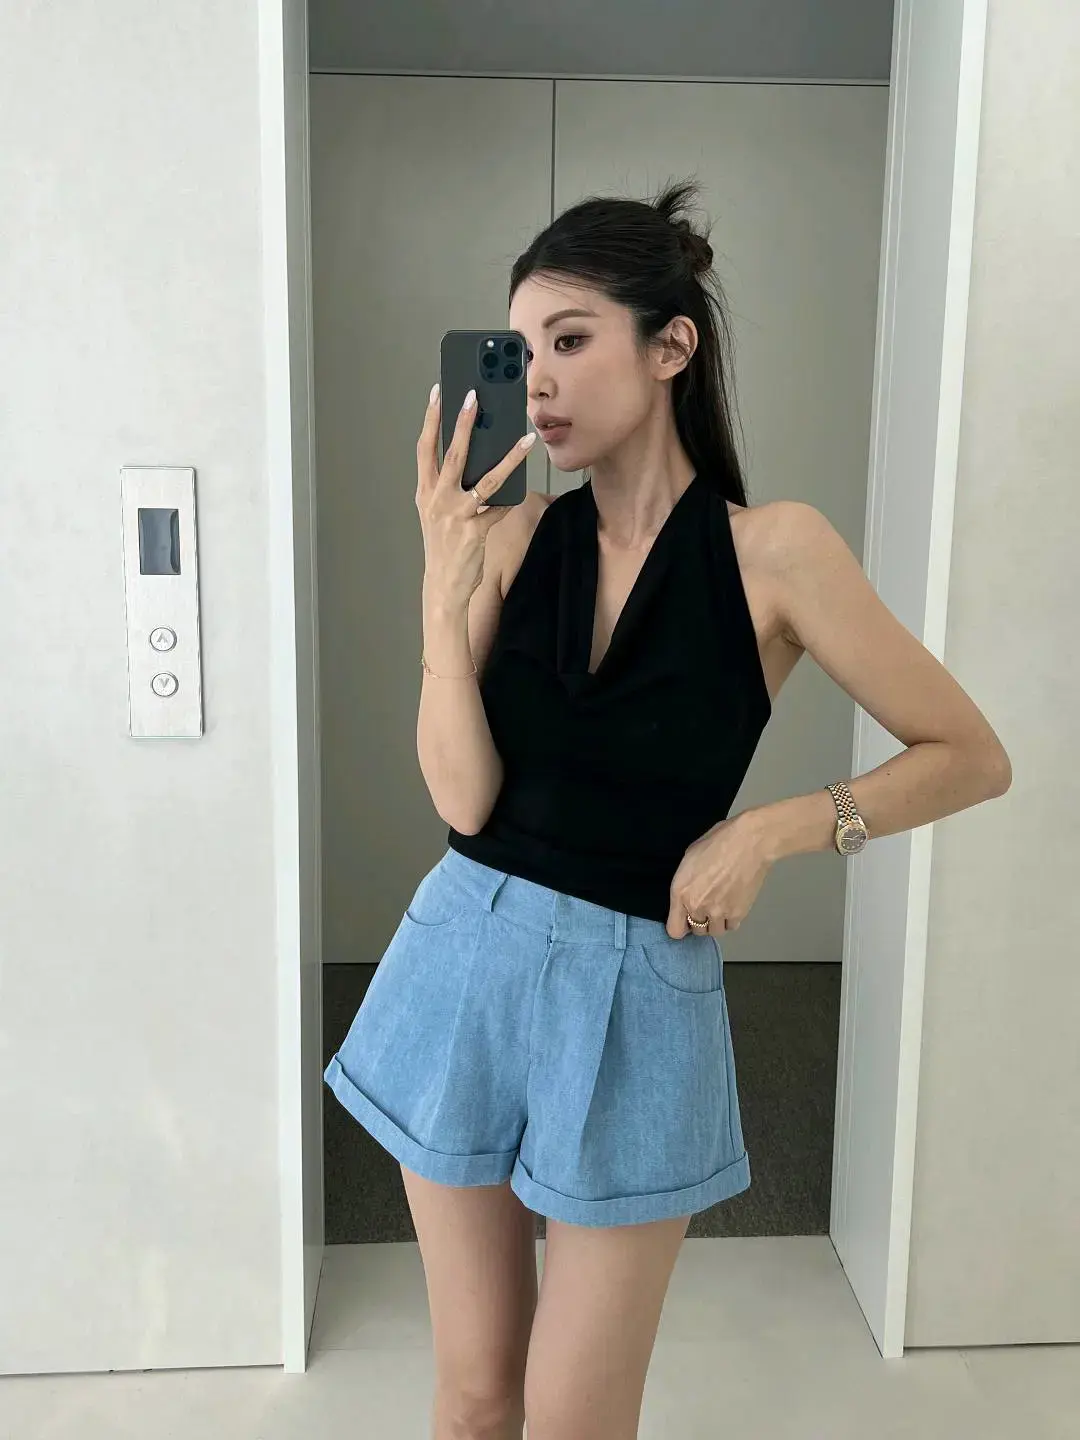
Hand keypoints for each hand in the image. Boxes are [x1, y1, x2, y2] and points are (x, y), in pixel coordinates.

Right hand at [415, 384, 535, 609]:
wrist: (443, 585)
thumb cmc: (443, 547)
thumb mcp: (436, 513)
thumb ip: (449, 487)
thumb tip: (475, 459)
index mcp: (425, 493)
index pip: (425, 448)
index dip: (431, 419)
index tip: (438, 394)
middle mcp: (437, 500)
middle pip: (452, 455)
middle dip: (464, 424)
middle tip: (474, 398)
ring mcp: (456, 515)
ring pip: (485, 479)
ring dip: (508, 457)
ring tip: (524, 439)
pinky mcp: (475, 531)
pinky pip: (498, 508)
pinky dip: (510, 499)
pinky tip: (524, 487)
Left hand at [665, 812, 773, 938]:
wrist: (749, 843)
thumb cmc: (718, 841)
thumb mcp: (690, 857)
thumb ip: (685, 882)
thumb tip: (687, 893)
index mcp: (681, 892)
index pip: (675, 930)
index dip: (680, 926)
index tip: (685, 919)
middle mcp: (698, 907)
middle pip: (696, 931)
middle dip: (700, 920)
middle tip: (707, 904)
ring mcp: (719, 912)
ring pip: (714, 931)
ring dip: (716, 922)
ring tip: (721, 905)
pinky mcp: (738, 913)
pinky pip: (731, 926)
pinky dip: (731, 919)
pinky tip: (732, 905)